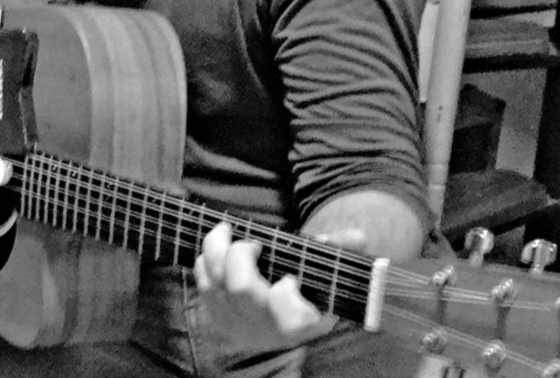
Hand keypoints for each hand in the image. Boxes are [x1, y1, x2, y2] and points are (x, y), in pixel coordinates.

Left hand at [192, 222, 357, 355]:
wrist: (283, 322)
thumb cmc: (310, 291)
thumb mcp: (329, 276)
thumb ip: (341, 253)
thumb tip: (358, 236)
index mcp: (300, 322)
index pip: (289, 313)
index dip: (285, 293)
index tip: (290, 278)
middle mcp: (266, 327)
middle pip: (242, 287)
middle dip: (241, 254)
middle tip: (252, 242)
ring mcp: (238, 323)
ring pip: (215, 282)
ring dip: (216, 249)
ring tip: (226, 231)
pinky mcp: (217, 316)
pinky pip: (202, 283)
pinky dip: (205, 260)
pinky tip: (217, 248)